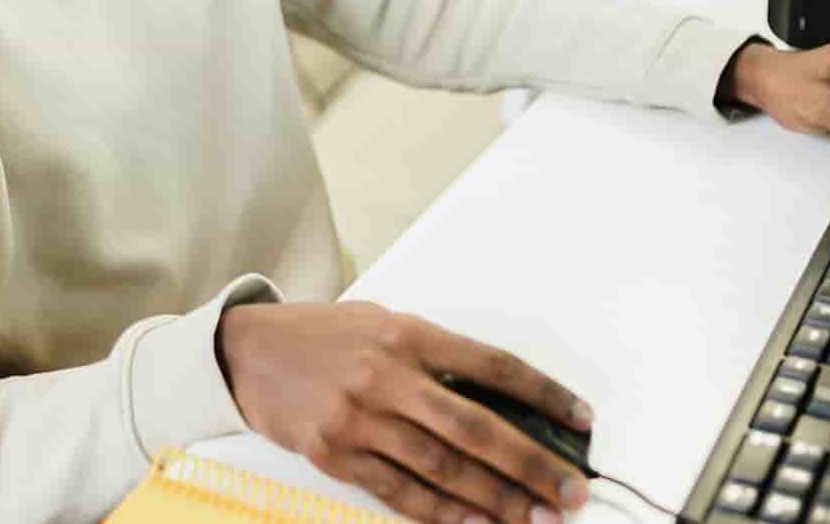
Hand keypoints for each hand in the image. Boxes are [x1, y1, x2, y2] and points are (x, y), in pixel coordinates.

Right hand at [217, 301, 592, 523]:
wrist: (248, 352)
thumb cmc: (326, 337)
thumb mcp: (384, 324)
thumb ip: (436, 358)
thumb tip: (502, 404)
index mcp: (409, 334)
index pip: (493, 365)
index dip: (543, 393)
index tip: (581, 420)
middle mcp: (387, 375)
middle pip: (476, 426)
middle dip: (531, 463)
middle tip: (571, 491)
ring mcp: (358, 418)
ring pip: (443, 467)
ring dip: (496, 498)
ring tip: (535, 517)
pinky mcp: (333, 454)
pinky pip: (398, 491)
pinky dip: (441, 513)